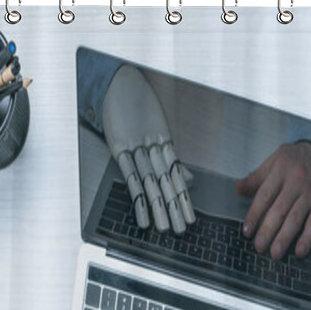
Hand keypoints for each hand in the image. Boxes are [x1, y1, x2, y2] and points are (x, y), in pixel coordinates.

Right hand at [102, 65, 195, 234]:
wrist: (119, 80)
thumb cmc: (137, 104)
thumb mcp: (158, 128)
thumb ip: (172, 156)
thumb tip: (189, 179)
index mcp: (164, 143)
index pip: (176, 177)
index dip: (185, 199)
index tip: (191, 218)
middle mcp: (153, 148)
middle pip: (167, 183)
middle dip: (175, 208)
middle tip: (182, 229)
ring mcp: (137, 148)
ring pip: (152, 183)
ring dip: (160, 207)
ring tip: (166, 228)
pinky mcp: (120, 147)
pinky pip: (130, 176)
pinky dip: (137, 197)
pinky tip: (143, 214)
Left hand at [237, 141, 310, 259]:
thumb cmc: (297, 161)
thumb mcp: (274, 162)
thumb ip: (256, 178)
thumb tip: (238, 190)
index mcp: (281, 170)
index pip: (264, 195)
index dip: (254, 214)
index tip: (247, 230)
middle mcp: (297, 181)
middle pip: (279, 210)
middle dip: (268, 230)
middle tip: (259, 246)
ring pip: (296, 219)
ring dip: (285, 238)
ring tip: (275, 253)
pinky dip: (307, 239)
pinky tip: (299, 250)